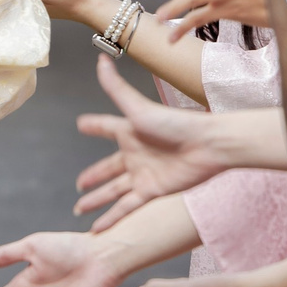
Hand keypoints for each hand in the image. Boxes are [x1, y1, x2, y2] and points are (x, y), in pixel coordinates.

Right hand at [73, 56, 233, 227]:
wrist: (208, 146)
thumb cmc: (175, 123)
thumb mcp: (138, 108)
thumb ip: (116, 88)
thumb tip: (100, 59)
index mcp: (129, 131)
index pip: (104, 128)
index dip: (92, 127)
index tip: (80, 125)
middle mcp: (134, 153)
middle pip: (106, 168)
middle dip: (92, 177)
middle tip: (78, 186)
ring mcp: (142, 174)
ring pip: (113, 190)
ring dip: (96, 200)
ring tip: (79, 209)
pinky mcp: (152, 191)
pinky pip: (126, 206)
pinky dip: (111, 217)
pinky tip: (98, 227)